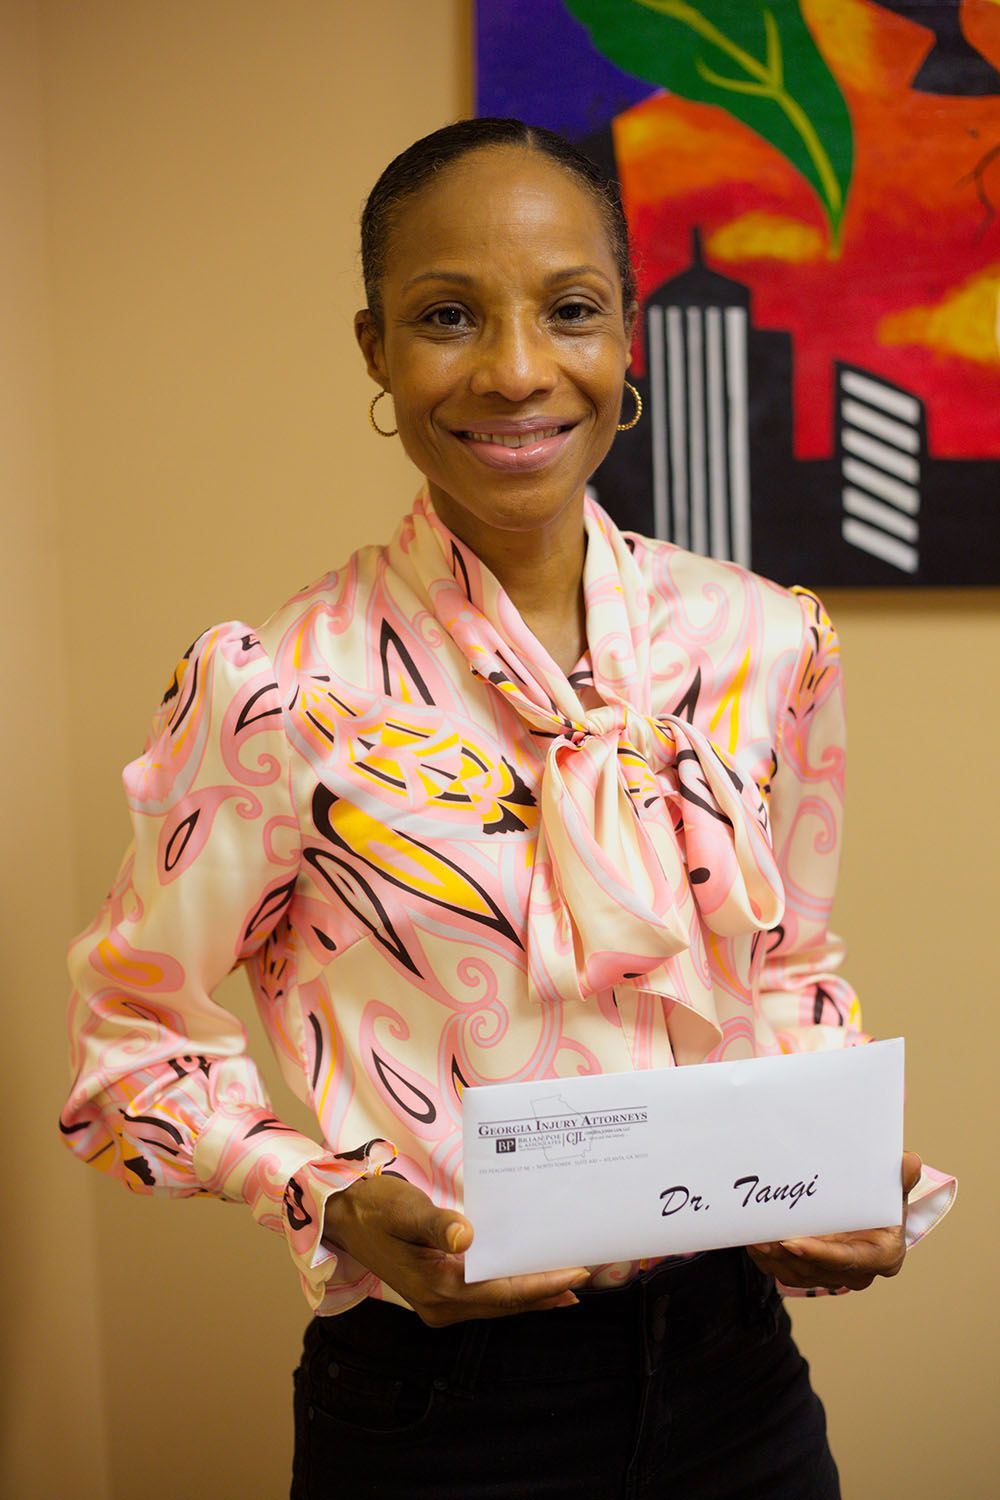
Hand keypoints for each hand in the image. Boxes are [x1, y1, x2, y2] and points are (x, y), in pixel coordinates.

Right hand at [323, 1173, 588, 1325]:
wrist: (343, 1214)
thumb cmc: (375, 1206)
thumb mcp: (405, 1208)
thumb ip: (436, 1223)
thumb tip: (467, 1236)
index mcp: (435, 1287)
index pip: (500, 1292)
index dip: (540, 1284)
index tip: (576, 1272)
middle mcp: (439, 1305)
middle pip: (504, 1304)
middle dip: (544, 1292)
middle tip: (585, 1275)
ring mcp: (438, 1304)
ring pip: (496, 1304)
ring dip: (532, 1295)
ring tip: (569, 1285)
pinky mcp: (438, 1293)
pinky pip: (485, 1298)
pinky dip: (512, 1292)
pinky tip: (531, 1286)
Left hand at [747, 1151, 921, 1290]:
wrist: (865, 1210)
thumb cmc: (878, 1199)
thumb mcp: (890, 1188)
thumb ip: (900, 1177)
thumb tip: (909, 1161)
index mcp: (883, 1255)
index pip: (849, 1260)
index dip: (821, 1254)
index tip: (794, 1243)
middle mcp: (858, 1273)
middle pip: (818, 1268)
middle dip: (789, 1256)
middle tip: (763, 1238)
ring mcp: (833, 1275)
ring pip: (798, 1273)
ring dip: (774, 1259)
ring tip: (754, 1238)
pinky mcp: (812, 1274)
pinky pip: (785, 1271)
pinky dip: (768, 1259)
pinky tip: (753, 1242)